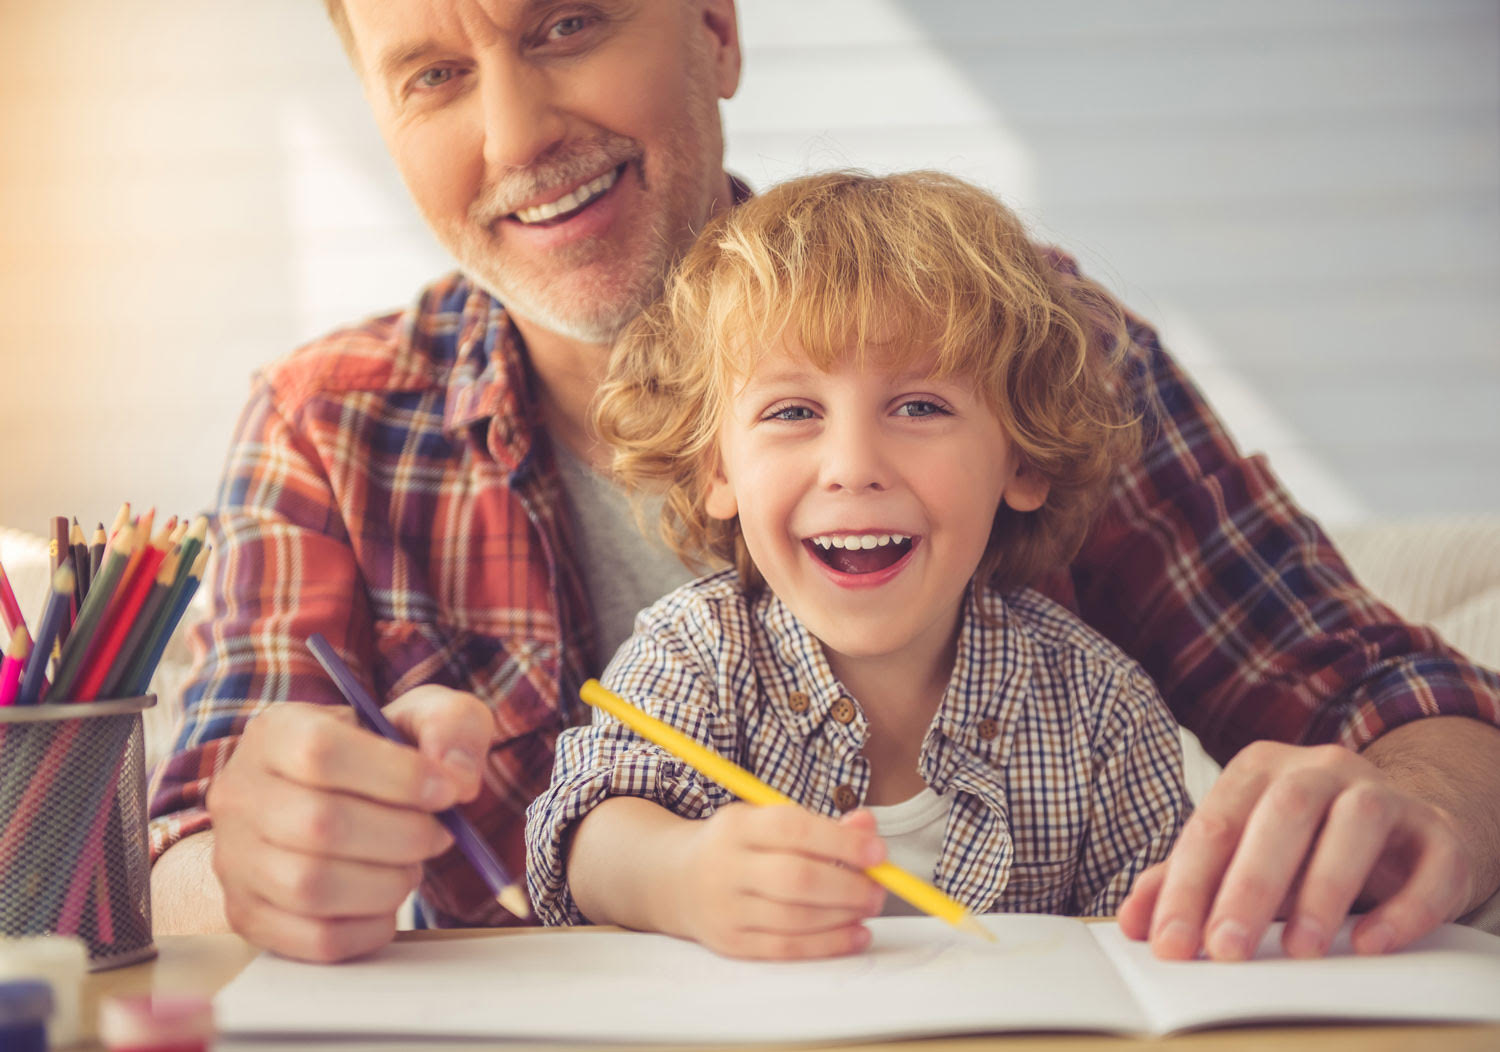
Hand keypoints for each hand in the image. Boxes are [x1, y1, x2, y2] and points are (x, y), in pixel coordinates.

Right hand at [206, 685, 495, 961]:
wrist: (341, 801)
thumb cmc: (385, 757)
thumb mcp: (423, 717)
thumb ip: (450, 727)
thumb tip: (457, 778)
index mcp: (275, 732)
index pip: (319, 751)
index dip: (397, 776)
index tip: (447, 791)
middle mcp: (239, 794)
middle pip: (318, 824)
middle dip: (403, 835)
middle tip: (440, 835)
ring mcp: (234, 861)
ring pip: (312, 887)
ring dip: (388, 883)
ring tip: (411, 865)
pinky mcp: (249, 916)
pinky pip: (314, 939)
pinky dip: (369, 928)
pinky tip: (389, 901)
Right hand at [671, 805, 887, 959]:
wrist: (674, 879)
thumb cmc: (737, 846)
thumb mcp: (766, 821)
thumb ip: (820, 824)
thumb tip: (867, 826)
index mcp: (737, 825)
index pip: (793, 828)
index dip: (841, 841)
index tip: (878, 852)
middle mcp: (726, 866)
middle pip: (796, 878)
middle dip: (848, 886)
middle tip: (878, 889)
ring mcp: (725, 908)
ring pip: (794, 918)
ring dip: (843, 916)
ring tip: (868, 908)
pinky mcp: (730, 942)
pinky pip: (785, 949)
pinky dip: (827, 945)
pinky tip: (855, 935)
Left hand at [1118, 740, 1474, 960]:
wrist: (1397, 832)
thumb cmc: (1301, 847)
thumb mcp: (1240, 857)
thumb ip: (1185, 881)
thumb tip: (1134, 922)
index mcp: (1259, 768)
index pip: (1215, 822)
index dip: (1188, 884)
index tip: (1170, 943)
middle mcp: (1320, 768)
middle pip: (1282, 813)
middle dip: (1248, 885)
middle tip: (1226, 949)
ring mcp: (1383, 793)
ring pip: (1356, 822)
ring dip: (1324, 888)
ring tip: (1300, 949)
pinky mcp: (1437, 833)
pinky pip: (1429, 863)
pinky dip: (1402, 907)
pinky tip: (1369, 943)